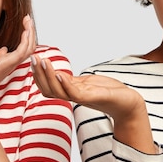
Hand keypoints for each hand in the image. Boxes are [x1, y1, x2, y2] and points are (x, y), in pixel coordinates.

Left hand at [0, 15, 35, 102]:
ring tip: (28, 20)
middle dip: (30, 32)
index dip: (27, 37)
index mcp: (9, 64)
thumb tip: (4, 49)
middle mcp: (12, 65)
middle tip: (29, 19)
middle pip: (29, 47)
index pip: (24, 49)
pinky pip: (22, 51)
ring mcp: (11, 65)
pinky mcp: (7, 64)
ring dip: (30, 33)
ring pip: (29, 48)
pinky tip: (25, 30)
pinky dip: (26, 40)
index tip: (25, 24)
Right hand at [33, 59, 155, 151]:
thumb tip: (58, 74)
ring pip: (58, 91)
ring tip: (43, 62)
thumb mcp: (87, 83)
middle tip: (33, 58)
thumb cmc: (110, 92)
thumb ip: (73, 81)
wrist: (129, 103)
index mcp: (71, 92)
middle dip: (39, 74)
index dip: (38, 76)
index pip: (48, 87)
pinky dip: (65, 84)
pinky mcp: (92, 98)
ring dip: (49, 76)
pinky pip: (74, 93)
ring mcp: (82, 98)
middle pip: (48, 89)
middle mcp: (74, 96)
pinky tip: (59, 74)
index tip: (33, 60)